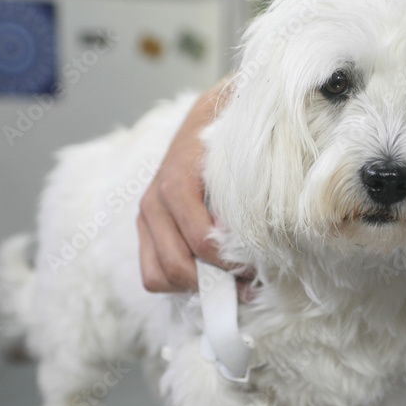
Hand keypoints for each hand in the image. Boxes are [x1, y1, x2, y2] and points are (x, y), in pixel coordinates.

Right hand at [137, 78, 232, 291]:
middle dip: (216, 283)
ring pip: (159, 275)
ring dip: (196, 287)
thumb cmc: (230, 141)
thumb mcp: (244, 161)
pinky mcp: (146, 228)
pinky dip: (180, 283)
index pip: (201, 242)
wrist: (206, 118)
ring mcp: (146, 217)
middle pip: (176, 267)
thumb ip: (245, 197)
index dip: (232, 265)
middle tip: (249, 286)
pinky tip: (210, 274)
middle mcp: (154, 202)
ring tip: (230, 284)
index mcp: (176, 184)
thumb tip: (250, 238)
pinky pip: (152, 272)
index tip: (259, 270)